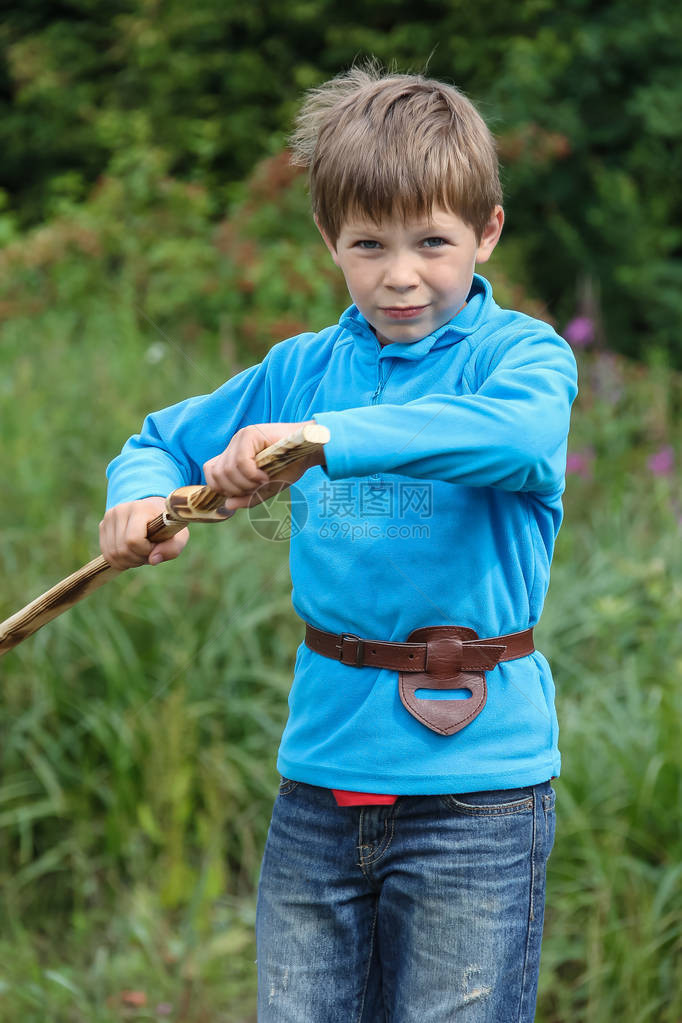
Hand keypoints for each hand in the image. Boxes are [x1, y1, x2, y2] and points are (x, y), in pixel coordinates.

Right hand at [99, 497, 189, 569]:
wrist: (153, 511)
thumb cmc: (167, 526)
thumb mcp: (179, 536)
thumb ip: (172, 548)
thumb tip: (153, 559)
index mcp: (140, 508)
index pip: (133, 540)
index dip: (145, 550)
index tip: (155, 545)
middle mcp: (121, 510)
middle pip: (122, 549)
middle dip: (137, 558)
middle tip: (149, 552)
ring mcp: (109, 517)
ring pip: (112, 554)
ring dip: (128, 561)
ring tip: (140, 552)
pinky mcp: (103, 525)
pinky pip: (106, 554)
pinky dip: (119, 560)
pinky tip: (131, 553)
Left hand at [203, 420, 324, 510]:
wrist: (310, 450)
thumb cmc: (290, 467)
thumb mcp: (266, 489)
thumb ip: (248, 498)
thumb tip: (227, 505)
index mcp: (233, 456)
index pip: (211, 473)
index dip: (222, 488)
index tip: (243, 493)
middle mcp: (234, 445)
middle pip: (217, 474)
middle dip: (235, 489)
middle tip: (255, 488)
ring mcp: (241, 438)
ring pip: (227, 469)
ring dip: (246, 483)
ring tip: (263, 482)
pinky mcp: (250, 434)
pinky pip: (241, 461)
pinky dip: (252, 475)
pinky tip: (265, 476)